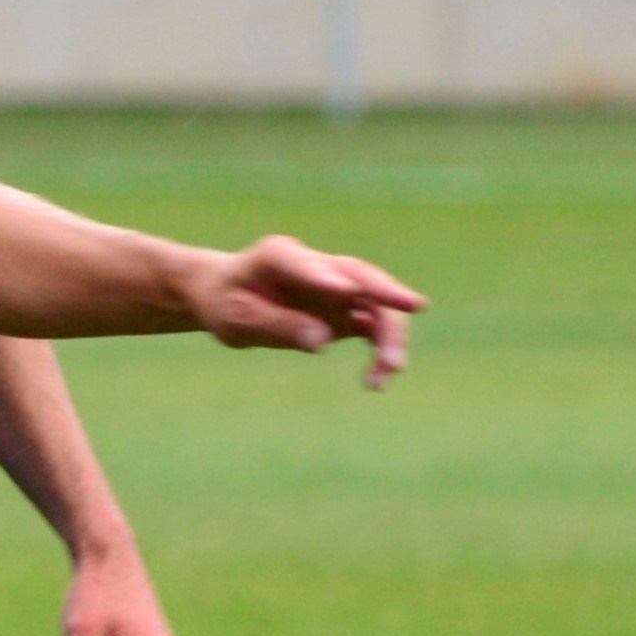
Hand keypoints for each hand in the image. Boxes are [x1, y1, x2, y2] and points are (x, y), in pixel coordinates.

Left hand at [185, 238, 421, 385]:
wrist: (227, 296)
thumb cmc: (226, 301)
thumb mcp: (237, 318)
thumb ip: (278, 324)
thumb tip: (322, 340)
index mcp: (279, 256)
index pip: (306, 264)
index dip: (324, 276)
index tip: (345, 290)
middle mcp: (317, 265)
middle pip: (361, 277)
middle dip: (386, 297)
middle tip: (408, 316)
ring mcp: (336, 285)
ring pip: (376, 303)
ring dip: (390, 335)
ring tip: (386, 375)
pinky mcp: (346, 308)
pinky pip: (374, 326)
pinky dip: (381, 349)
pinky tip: (376, 379)